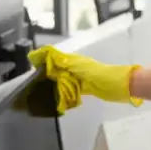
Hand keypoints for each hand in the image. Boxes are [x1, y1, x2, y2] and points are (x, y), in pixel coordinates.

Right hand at [28, 46, 142, 112]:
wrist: (120, 86)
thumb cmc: (104, 76)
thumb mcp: (84, 69)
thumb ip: (67, 63)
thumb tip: (51, 57)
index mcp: (74, 61)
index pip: (54, 56)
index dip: (43, 57)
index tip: (31, 60)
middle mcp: (75, 67)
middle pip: (56, 66)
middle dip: (44, 69)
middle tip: (31, 78)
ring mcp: (79, 77)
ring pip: (61, 77)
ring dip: (51, 80)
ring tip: (38, 86)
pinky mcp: (83, 87)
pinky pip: (68, 86)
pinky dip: (60, 88)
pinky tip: (54, 93)